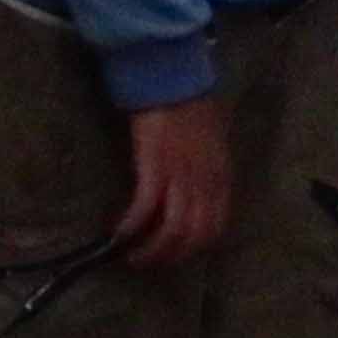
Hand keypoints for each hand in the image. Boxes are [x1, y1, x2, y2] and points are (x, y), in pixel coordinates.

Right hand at [113, 94, 234, 267]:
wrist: (171, 76)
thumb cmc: (189, 102)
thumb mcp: (211, 140)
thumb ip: (207, 167)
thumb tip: (194, 188)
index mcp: (221, 176)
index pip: (216, 227)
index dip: (195, 247)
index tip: (175, 252)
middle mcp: (205, 182)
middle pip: (195, 237)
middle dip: (171, 256)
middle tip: (149, 261)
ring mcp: (182, 177)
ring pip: (173, 232)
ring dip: (151, 251)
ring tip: (131, 256)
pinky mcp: (155, 168)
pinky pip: (144, 210)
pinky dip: (130, 228)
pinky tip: (117, 234)